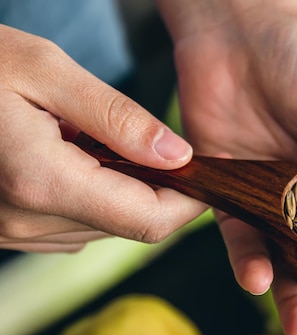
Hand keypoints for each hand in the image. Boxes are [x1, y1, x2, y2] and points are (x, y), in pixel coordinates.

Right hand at [0, 25, 206, 252]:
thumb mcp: (44, 70)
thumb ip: (117, 117)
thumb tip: (178, 155)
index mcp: (43, 181)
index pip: (149, 220)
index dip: (190, 203)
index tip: (206, 175)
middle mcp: (26, 220)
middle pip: (130, 226)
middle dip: (157, 192)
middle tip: (156, 148)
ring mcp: (11, 232)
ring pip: (104, 227)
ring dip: (121, 192)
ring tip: (97, 142)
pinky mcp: (5, 229)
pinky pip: (72, 224)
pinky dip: (90, 195)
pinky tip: (70, 157)